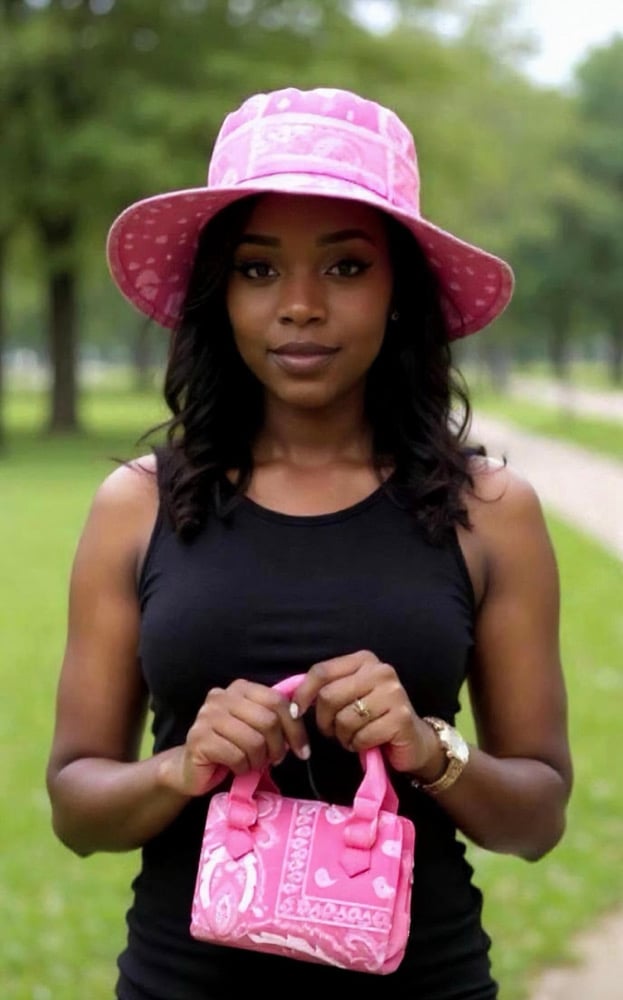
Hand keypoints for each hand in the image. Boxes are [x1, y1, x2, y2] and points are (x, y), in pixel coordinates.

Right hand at [160, 679, 310, 796]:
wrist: (192, 768)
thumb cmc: (231, 747)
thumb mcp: (256, 727)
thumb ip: (275, 717)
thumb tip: (300, 717)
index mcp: (240, 688)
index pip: (277, 701)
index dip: (295, 728)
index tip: (302, 750)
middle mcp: (221, 696)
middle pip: (268, 721)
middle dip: (277, 747)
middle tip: (274, 760)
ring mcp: (207, 716)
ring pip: (254, 741)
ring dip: (258, 760)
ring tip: (252, 764)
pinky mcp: (198, 739)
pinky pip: (236, 756)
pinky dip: (242, 768)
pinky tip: (236, 768)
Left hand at [291, 651, 440, 776]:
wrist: (412, 740)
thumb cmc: (373, 717)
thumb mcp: (348, 695)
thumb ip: (325, 688)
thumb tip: (290, 698)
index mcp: (364, 660)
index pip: (322, 671)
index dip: (303, 693)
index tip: (296, 712)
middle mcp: (381, 671)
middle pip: (329, 696)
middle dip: (324, 721)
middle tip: (333, 730)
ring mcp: (394, 693)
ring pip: (344, 719)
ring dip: (343, 736)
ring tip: (354, 736)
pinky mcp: (401, 718)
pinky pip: (361, 736)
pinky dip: (358, 745)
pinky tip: (368, 743)